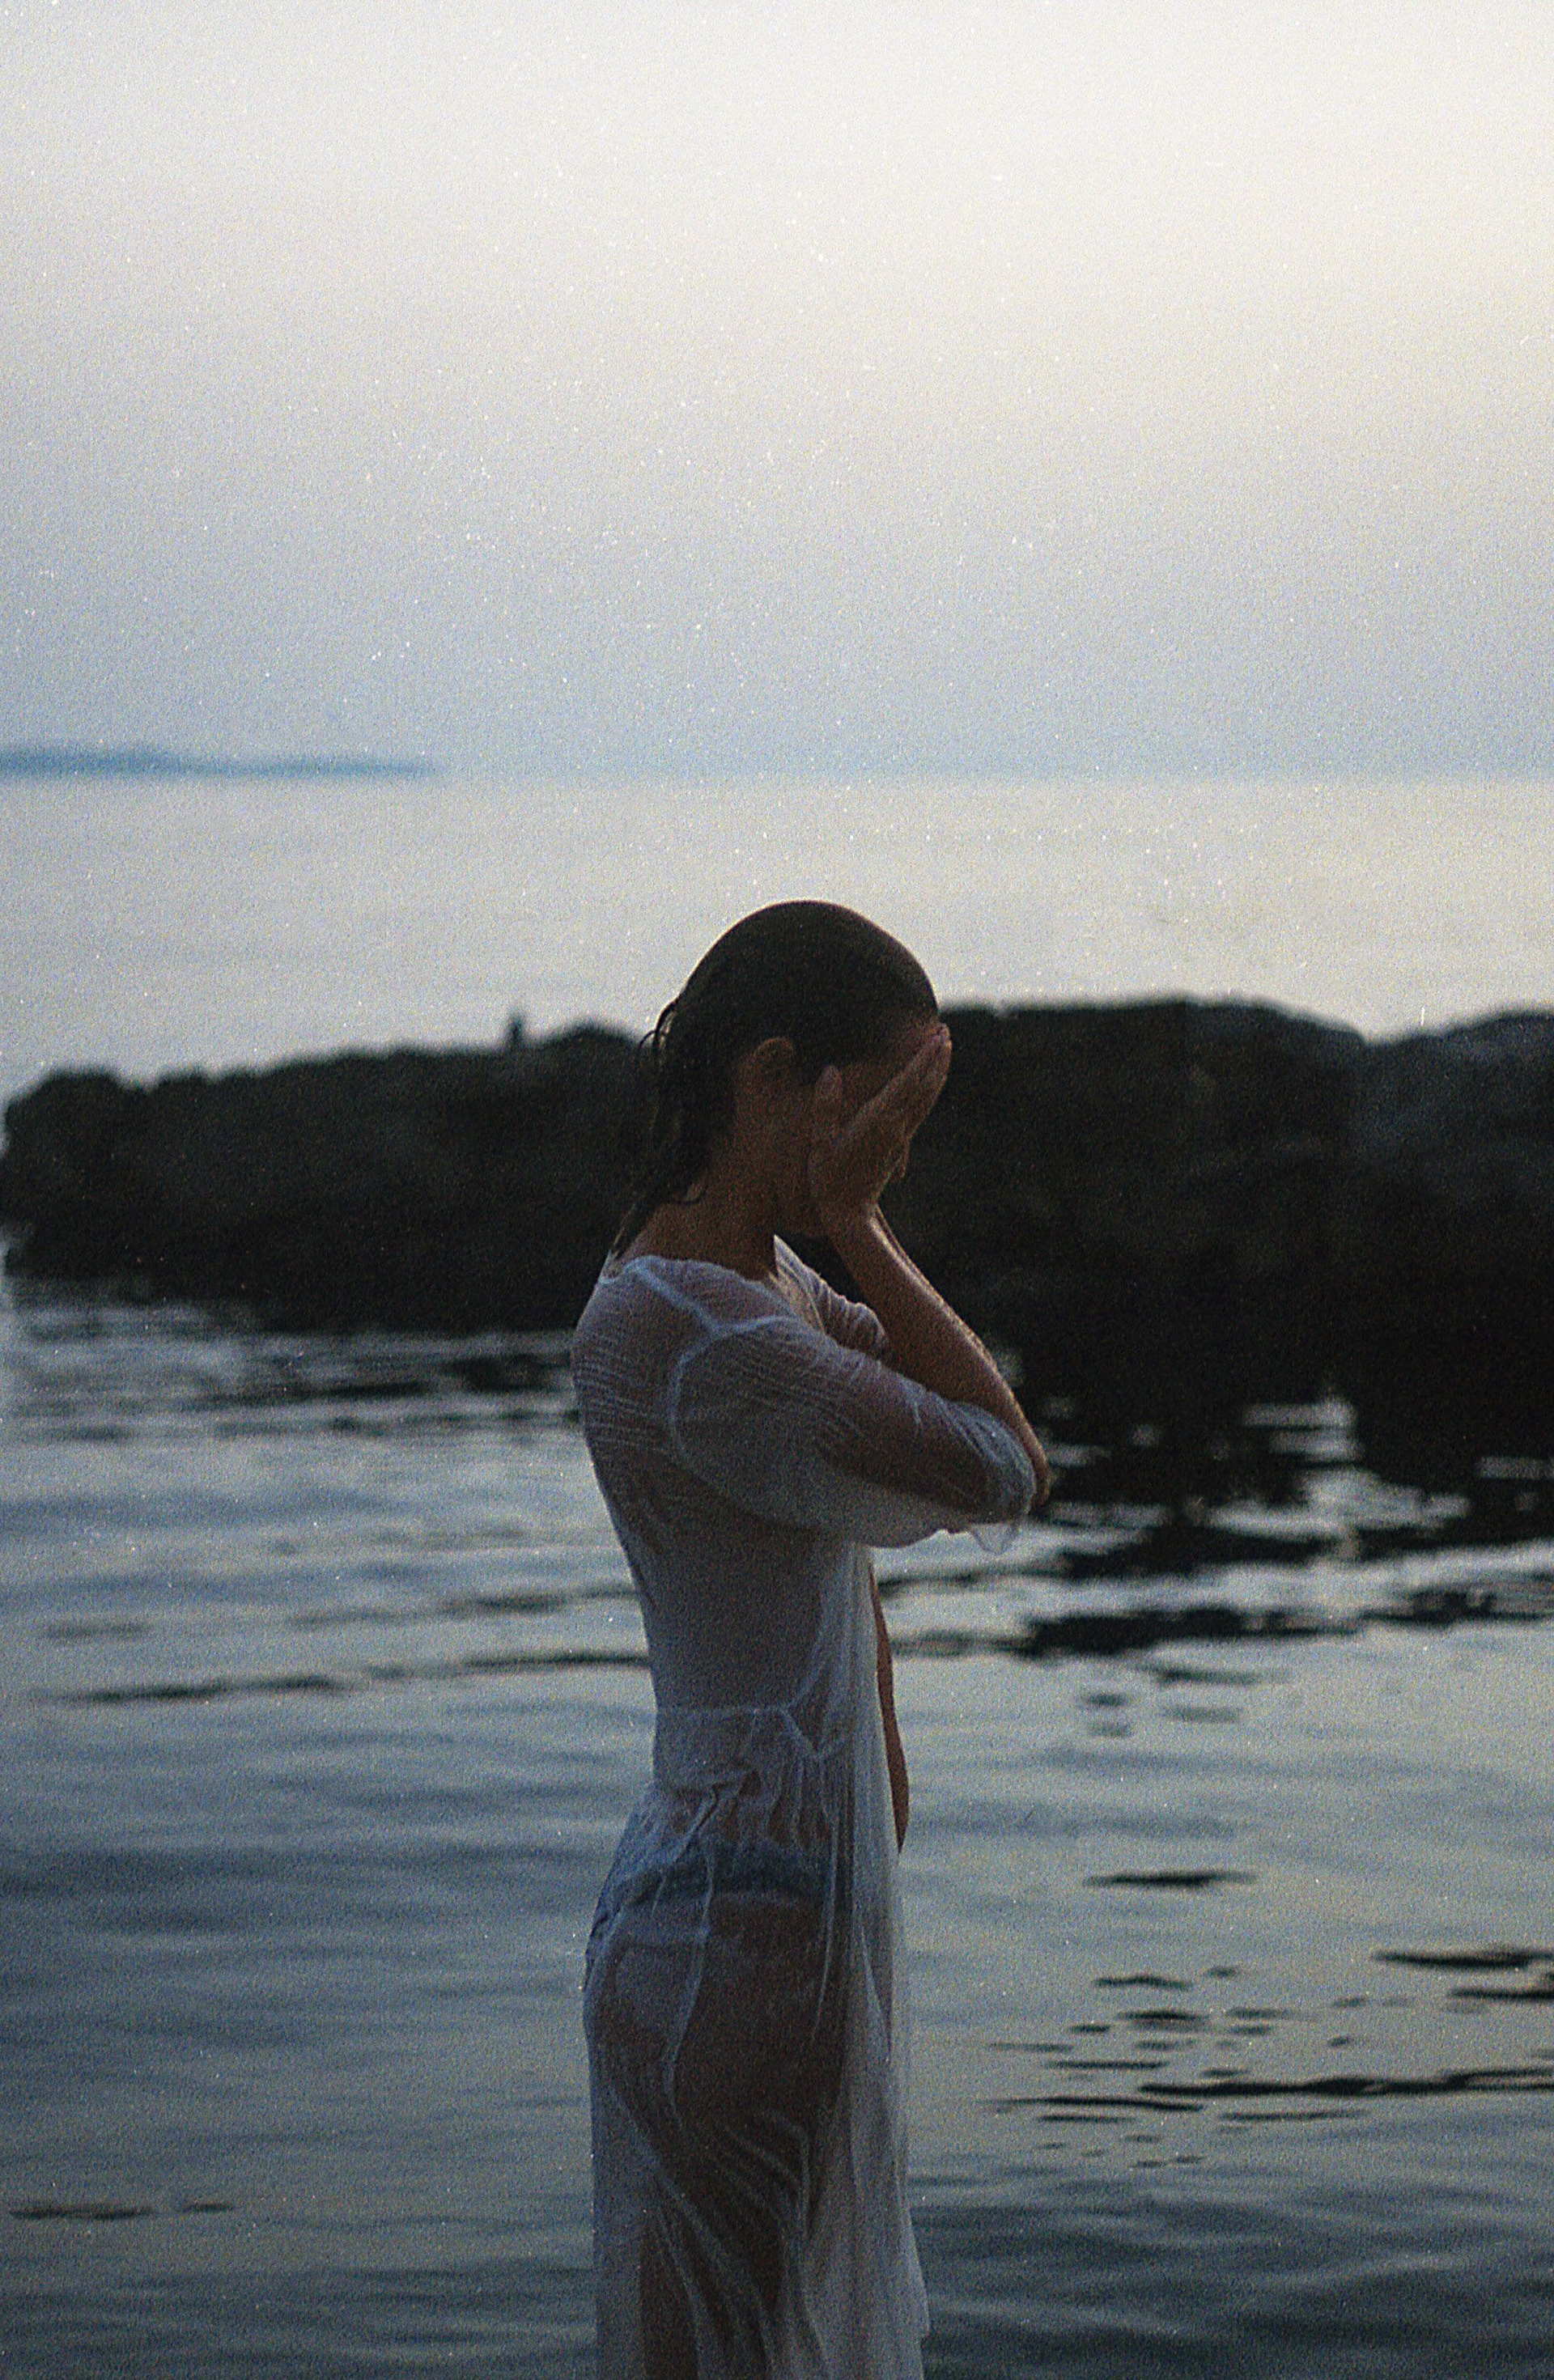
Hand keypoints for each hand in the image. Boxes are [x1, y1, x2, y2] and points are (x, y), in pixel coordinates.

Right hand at [807, 1024, 951, 1236]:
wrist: (850, 1213)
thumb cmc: (830, 1178)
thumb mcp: (821, 1141)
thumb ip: (826, 1105)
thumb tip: (830, 1071)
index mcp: (878, 1121)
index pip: (907, 1083)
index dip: (923, 1058)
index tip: (934, 1037)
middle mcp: (896, 1126)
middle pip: (924, 1086)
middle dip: (936, 1058)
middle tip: (945, 1031)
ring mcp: (901, 1136)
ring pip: (927, 1098)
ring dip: (938, 1071)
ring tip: (946, 1048)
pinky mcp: (900, 1144)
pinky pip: (921, 1110)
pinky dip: (931, 1091)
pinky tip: (933, 1082)